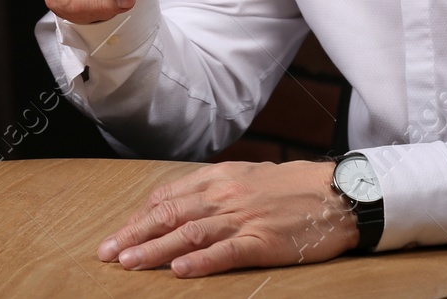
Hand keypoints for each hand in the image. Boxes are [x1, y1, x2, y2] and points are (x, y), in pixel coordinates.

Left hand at [99, 160, 356, 275]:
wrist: (338, 192)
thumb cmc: (294, 185)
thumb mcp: (248, 176)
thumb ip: (216, 188)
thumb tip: (183, 201)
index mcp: (218, 179)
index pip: (168, 197)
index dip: (139, 216)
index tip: (119, 232)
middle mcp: (224, 196)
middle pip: (169, 215)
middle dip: (134, 234)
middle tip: (107, 252)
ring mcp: (243, 219)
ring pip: (188, 234)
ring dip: (154, 249)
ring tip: (128, 262)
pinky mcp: (263, 242)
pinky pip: (226, 252)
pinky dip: (200, 261)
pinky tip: (178, 270)